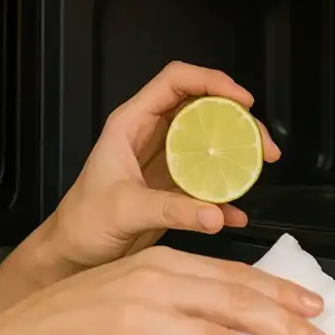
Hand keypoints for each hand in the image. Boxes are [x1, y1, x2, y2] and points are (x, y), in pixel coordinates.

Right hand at [0, 245, 330, 334]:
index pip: (231, 274)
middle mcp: (151, 285)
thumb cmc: (65, 321)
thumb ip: (170, 293)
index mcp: (155, 264)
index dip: (277, 292)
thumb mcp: (122, 289)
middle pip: (234, 303)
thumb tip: (224, 314)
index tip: (311, 306)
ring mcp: (136, 320)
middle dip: (286, 327)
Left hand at [42, 61, 279, 270]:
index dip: (211, 81)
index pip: (175, 81)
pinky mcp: (174, 188)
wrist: (73, 253)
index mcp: (131, 124)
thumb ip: (171, 210)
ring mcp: (164, 161)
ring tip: (260, 167)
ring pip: (210, 141)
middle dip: (237, 119)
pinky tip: (235, 212)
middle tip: (261, 142)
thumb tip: (215, 213)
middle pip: (202, 108)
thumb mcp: (125, 209)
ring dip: (238, 152)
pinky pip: (208, 180)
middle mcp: (151, 136)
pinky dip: (226, 193)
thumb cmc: (82, 221)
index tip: (241, 100)